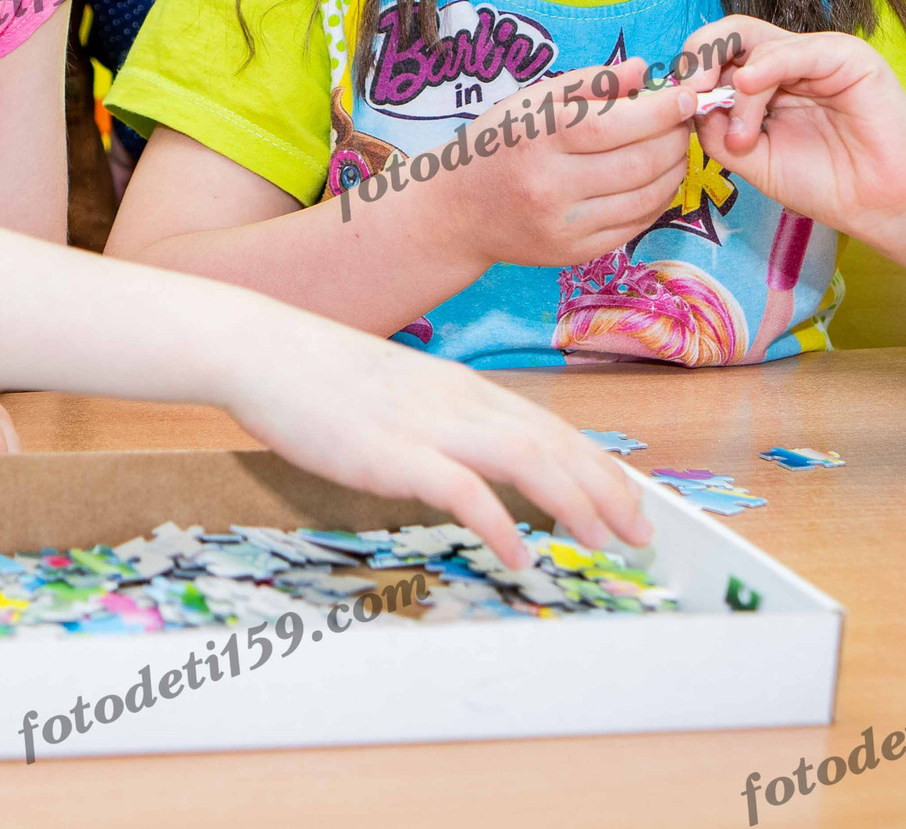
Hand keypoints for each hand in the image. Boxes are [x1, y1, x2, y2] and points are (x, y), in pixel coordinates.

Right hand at [220, 317, 649, 568]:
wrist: (263, 349)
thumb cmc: (319, 374)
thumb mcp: (395, 393)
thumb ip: (436, 420)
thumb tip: (465, 459)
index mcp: (463, 389)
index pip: (551, 428)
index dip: (598, 466)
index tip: (630, 500)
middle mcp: (461, 403)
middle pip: (555, 445)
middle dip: (607, 491)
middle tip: (642, 533)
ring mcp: (430, 426)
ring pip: (529, 461)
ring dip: (577, 504)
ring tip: (607, 542)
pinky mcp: (395, 452)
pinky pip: (464, 492)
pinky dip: (501, 524)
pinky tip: (521, 555)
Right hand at [414, 58, 724, 271]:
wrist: (457, 212)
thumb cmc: (496, 145)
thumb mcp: (529, 103)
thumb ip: (587, 84)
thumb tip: (642, 71)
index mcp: (537, 138)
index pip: (614, 124)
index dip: (661, 111)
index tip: (686, 97)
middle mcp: (550, 184)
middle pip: (638, 162)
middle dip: (675, 139)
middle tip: (685, 122)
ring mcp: (564, 224)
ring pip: (645, 197)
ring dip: (675, 170)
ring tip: (676, 149)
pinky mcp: (575, 252)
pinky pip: (635, 226)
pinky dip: (658, 200)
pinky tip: (658, 180)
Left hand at [686, 16, 905, 247]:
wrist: (878, 207)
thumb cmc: (821, 183)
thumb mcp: (750, 157)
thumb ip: (713, 129)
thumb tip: (686, 102)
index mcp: (765, 79)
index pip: (715, 53)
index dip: (690, 72)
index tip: (675, 107)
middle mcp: (789, 60)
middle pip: (729, 33)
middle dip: (698, 58)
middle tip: (689, 94)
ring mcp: (818, 55)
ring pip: (755, 43)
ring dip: (735, 87)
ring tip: (740, 136)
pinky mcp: (849, 57)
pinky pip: (797, 50)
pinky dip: (766, 67)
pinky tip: (748, 88)